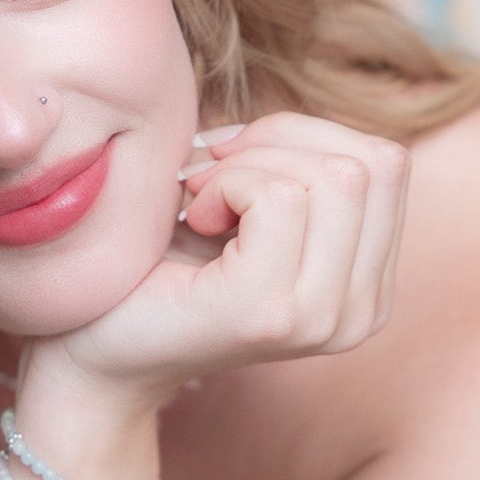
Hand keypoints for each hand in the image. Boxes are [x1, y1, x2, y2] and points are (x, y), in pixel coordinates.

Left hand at [19, 112, 410, 426]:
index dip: (307, 135)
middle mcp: (360, 313)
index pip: (387, 164)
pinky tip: (193, 222)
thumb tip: (300, 124)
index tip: (234, 159)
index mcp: (366, 287)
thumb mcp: (248, 209)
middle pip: (373, 164)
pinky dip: (226, 186)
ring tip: (200, 206)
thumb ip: (297, 168)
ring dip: (248, 167)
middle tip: (210, 178)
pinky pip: (279, 197)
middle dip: (281, 142)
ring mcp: (322, 318)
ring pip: (334, 176)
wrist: (92, 354)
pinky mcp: (272, 314)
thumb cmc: (158, 268)